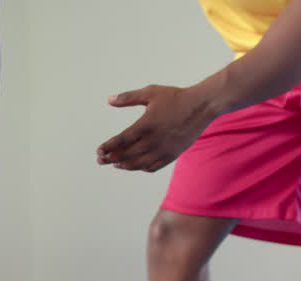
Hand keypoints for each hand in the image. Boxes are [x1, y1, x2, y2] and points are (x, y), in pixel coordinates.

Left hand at [97, 85, 219, 172]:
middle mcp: (153, 140)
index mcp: (146, 125)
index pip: (121, 141)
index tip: (98, 151)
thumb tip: (109, 100)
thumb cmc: (175, 97)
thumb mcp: (151, 93)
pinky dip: (141, 168)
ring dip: (124, 165)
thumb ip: (128, 97)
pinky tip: (135, 164)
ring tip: (115, 164)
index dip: (108, 147)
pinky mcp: (172, 155)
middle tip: (100, 160)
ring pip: (138, 164)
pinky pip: (153, 167)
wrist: (202, 106)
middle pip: (126, 155)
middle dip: (111, 159)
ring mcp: (163, 149)